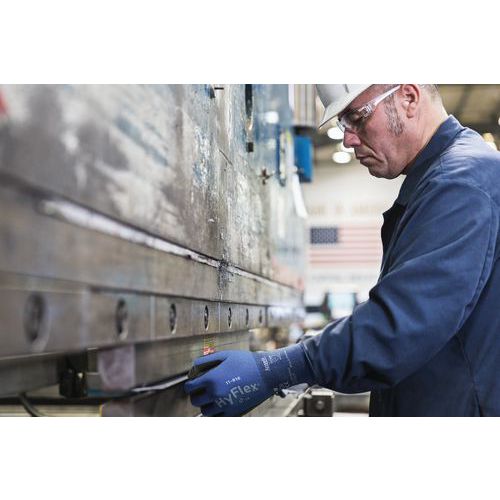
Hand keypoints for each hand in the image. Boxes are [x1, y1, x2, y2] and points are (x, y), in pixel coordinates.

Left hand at [184, 344, 314, 416]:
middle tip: (202, 389)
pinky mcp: (234, 413)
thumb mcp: (224, 355)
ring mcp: (225, 405)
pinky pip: (218, 418)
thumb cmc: (245, 361)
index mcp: (211, 379)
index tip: (193, 382)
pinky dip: (216, 412)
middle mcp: (216, 394)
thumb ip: (205, 361)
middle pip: (195, 401)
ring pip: (205, 411)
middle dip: (196, 394)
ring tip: (212, 397)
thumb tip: (192, 370)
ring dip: (205, 405)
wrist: (267, 373)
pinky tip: (220, 403)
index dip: (189, 384)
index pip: (189, 388)